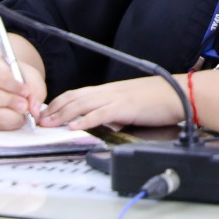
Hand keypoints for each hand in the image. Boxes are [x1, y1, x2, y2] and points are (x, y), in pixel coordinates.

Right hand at [0, 42, 47, 130]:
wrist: (6, 82)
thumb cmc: (18, 77)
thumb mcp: (30, 76)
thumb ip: (35, 90)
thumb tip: (33, 110)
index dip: (14, 86)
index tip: (26, 92)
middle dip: (11, 102)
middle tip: (25, 106)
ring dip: (10, 116)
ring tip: (23, 114)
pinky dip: (6, 124)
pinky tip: (15, 119)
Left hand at [37, 75, 184, 131]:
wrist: (179, 94)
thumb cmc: (160, 100)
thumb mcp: (132, 107)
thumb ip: (116, 114)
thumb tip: (106, 126)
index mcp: (110, 91)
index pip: (78, 94)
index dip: (60, 103)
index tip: (47, 113)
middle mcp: (109, 91)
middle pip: (74, 98)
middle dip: (54, 110)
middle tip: (39, 120)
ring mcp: (116, 98)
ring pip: (82, 104)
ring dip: (62, 115)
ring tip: (49, 124)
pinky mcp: (125, 107)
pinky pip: (101, 114)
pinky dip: (86, 120)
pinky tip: (75, 127)